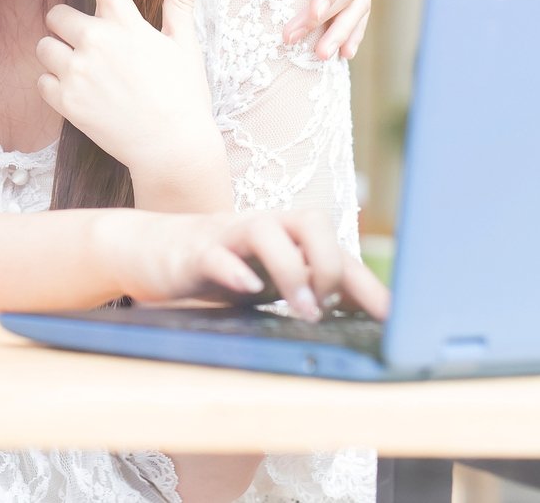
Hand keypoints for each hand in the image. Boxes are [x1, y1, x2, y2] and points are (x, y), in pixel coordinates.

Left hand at [39, 0, 219, 193]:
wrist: (173, 151)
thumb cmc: (183, 98)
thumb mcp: (186, 47)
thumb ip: (181, 3)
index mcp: (127, 22)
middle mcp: (99, 40)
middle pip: (56, 15)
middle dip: (68, 31)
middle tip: (97, 56)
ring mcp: (80, 71)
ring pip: (44, 48)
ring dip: (59, 61)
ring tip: (93, 82)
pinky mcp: (66, 101)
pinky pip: (42, 83)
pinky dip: (57, 91)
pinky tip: (86, 103)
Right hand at [101, 207, 390, 321]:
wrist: (148, 250)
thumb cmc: (218, 267)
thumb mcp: (266, 281)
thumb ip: (303, 290)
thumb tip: (355, 319)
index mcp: (285, 237)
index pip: (337, 252)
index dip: (366, 284)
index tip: (391, 318)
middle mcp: (262, 227)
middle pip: (310, 221)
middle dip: (328, 264)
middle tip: (324, 307)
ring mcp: (227, 234)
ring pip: (267, 231)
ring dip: (291, 270)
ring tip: (300, 311)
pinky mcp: (193, 250)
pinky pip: (217, 253)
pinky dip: (235, 269)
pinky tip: (247, 289)